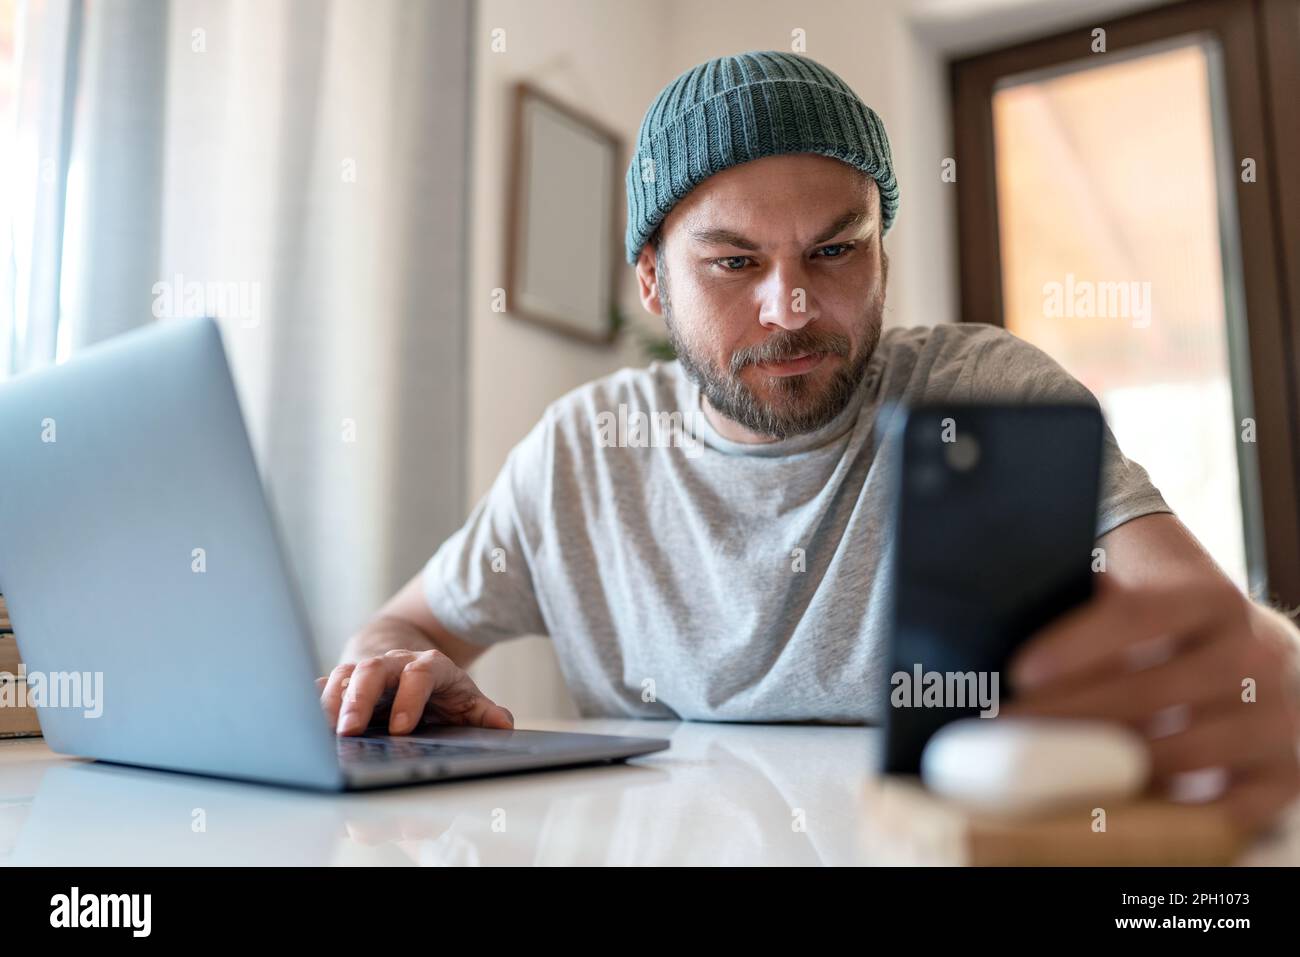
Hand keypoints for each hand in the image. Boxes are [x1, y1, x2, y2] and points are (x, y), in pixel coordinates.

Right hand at [317, 649, 513, 735]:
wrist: (406, 661)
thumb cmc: (436, 688)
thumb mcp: (464, 698)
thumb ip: (483, 713)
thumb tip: (503, 725)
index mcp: (426, 666)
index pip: (419, 675)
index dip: (410, 699)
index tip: (401, 729)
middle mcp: (392, 664)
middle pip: (372, 671)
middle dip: (359, 699)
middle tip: (349, 730)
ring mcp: (363, 670)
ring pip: (343, 676)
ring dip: (331, 702)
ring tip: (320, 729)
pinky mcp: (341, 683)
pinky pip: (323, 688)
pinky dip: (311, 702)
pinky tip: (299, 718)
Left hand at [1002, 575, 1299, 836]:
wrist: (1252, 660)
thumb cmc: (1169, 632)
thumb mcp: (1139, 599)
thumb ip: (1089, 607)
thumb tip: (996, 621)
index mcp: (1208, 598)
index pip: (1135, 616)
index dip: (1076, 645)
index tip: (1020, 671)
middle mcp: (1253, 654)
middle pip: (1148, 692)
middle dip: (1067, 716)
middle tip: (1005, 731)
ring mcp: (1275, 718)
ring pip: (1178, 754)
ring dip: (1102, 770)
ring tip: (1040, 773)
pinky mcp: (1282, 776)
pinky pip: (1222, 811)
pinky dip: (1162, 815)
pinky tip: (1105, 808)